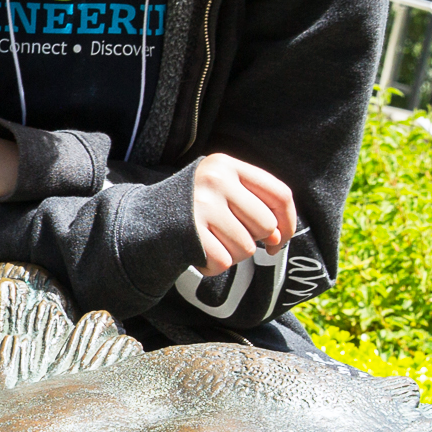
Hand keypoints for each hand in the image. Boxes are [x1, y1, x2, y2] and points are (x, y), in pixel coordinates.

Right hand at [189, 153, 296, 276]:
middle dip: (255, 240)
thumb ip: (256, 207)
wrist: (142, 218)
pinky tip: (200, 252)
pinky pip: (223, 262)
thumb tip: (279, 238)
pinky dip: (213, 266)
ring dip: (234, 255)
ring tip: (213, 242)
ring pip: (246, 248)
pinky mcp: (188, 233)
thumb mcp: (223, 191)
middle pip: (265, 225)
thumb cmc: (195, 206)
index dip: (289, 221)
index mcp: (227, 165)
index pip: (280, 194)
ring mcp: (200, 206)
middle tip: (232, 236)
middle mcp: (214, 181)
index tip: (281, 238)